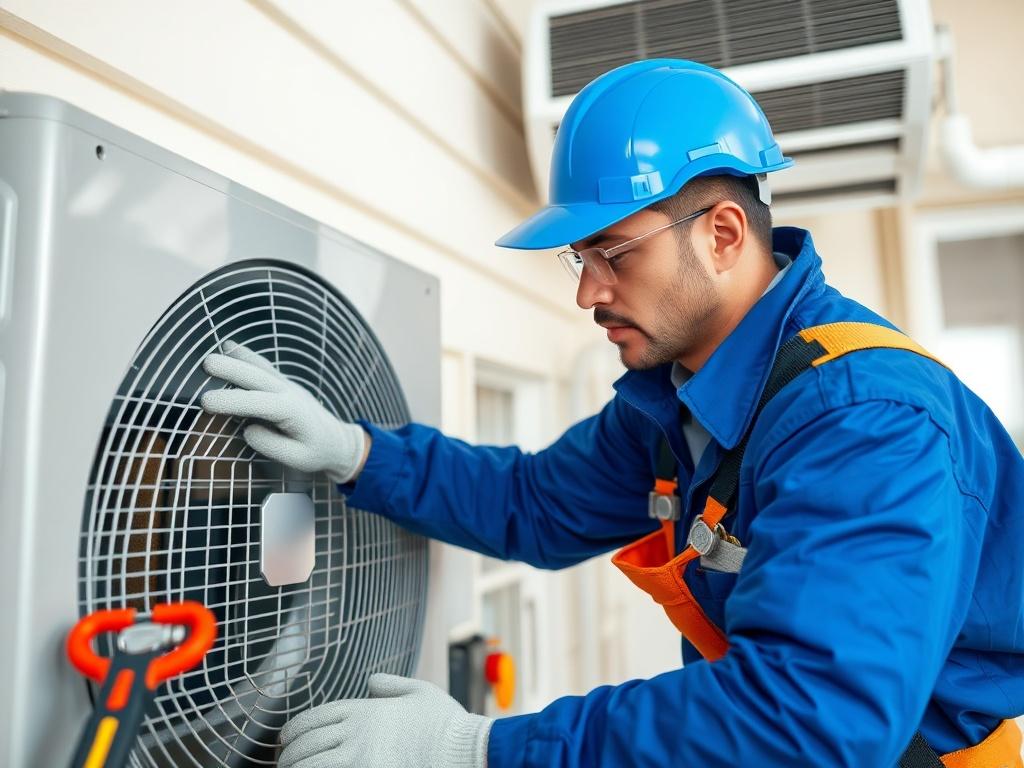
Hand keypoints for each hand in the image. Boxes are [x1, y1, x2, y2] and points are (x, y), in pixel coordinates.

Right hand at [201, 341, 367, 482]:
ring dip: (235, 359)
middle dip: (232, 369)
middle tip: (206, 364)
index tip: (206, 403)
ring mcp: (287, 384)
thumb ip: (271, 445)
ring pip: (259, 367)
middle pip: (257, 376)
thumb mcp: (298, 458)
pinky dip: (246, 355)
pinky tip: (229, 347)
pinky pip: (263, 366)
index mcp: (292, 411)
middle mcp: (289, 392)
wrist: (337, 439)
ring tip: (210, 356)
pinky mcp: (283, 383)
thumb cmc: (317, 451)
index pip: (257, 404)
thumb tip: (247, 429)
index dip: (232, 402)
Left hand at [278, 673, 491, 767]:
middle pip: (306, 744)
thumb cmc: (445, 724)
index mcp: (365, 710)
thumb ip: (392, 685)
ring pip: (310, 766)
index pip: (314, 718)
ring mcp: (359, 759)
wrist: (464, 751)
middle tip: (283, 763)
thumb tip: (373, 681)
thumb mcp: (421, 692)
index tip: (284, 739)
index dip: (293, 729)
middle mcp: (356, 733)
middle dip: (289, 755)